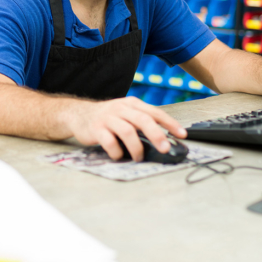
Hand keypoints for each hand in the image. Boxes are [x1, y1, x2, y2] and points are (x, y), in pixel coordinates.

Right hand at [63, 96, 185, 161]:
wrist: (78, 114)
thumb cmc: (107, 118)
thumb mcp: (125, 113)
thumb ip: (141, 122)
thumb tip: (164, 140)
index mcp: (131, 104)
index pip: (155, 112)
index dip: (170, 123)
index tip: (182, 134)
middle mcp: (121, 109)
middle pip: (143, 120)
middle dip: (157, 135)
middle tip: (165, 148)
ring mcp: (108, 118)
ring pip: (128, 131)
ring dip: (136, 147)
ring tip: (139, 157)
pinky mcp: (96, 129)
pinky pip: (109, 142)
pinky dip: (117, 152)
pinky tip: (119, 156)